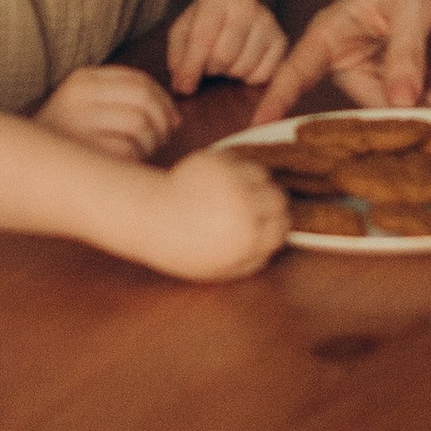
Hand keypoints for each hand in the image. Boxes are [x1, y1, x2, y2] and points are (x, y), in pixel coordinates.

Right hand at [37, 64, 178, 159]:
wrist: (24, 166)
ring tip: (140, 151)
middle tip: (163, 138)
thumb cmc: (70, 139)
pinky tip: (125, 164)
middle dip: (163, 121)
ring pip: (141, 125)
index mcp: (83, 79)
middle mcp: (79, 97)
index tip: (172, 118)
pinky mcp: (85, 152)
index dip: (164, 100)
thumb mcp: (88, 104)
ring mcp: (80, 125)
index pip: (140, 80)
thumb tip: (176, 117)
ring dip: (151, 142)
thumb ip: (126, 99)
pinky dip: (136, 159)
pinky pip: (130, 151)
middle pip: (144, 100)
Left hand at [135, 143, 292, 279]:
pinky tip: (220, 183)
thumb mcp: (221, 269)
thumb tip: (277, 247)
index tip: (267, 226)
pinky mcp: (217, 161)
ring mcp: (230, 181)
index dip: (276, 227)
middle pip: (279, 199)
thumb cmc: (182, 248)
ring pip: (263, 176)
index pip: (283, 226)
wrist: (147, 217)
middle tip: (254, 210)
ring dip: (254, 184)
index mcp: (246, 238)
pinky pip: (242, 162)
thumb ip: (254, 260)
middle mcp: (243, 207)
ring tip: (235, 194)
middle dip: (270, 205)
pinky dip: (237, 171)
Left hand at [165, 0, 289, 95]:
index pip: (202, 38)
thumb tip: (184, 86)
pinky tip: (243, 63)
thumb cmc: (205, 25)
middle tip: (209, 64)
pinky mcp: (282, 41)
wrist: (235, 12)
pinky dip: (249, 77)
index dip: (191, 67)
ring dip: (229, 73)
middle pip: (223, 56)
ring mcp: (268, 22)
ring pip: (244, 68)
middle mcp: (247, 5)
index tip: (184, 87)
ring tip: (226, 61)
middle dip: (211, 68)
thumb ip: (179, 58)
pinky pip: (263, 76)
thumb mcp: (183, 33)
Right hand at [269, 0, 430, 115]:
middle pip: (375, 105)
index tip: (255, 128)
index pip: (298, 70)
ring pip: (410, 107)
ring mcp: (382, 73)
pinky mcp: (411, 78)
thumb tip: (401, 101)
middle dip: (420, 111)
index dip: (277, 99)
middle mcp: (352, 60)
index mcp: (333, 36)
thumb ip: (406, 51)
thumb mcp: (412, 4)